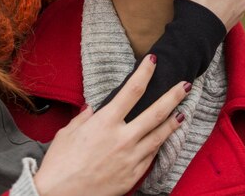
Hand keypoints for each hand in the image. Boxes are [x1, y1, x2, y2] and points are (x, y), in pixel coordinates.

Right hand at [33, 55, 189, 195]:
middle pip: (155, 112)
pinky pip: (150, 157)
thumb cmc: (60, 162)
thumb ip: (85, 117)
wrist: (59, 195)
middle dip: (173, 96)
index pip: (132, 90)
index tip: (153, 61)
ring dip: (173, 122)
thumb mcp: (69, 131)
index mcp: (106, 122)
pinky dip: (158, 145)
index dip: (145, 73)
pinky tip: (162, 139)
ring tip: (183, 112)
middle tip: (185, 85)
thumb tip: (94, 108)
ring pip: (159, 136)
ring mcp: (130, 158)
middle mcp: (122, 138)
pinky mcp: (133, 176)